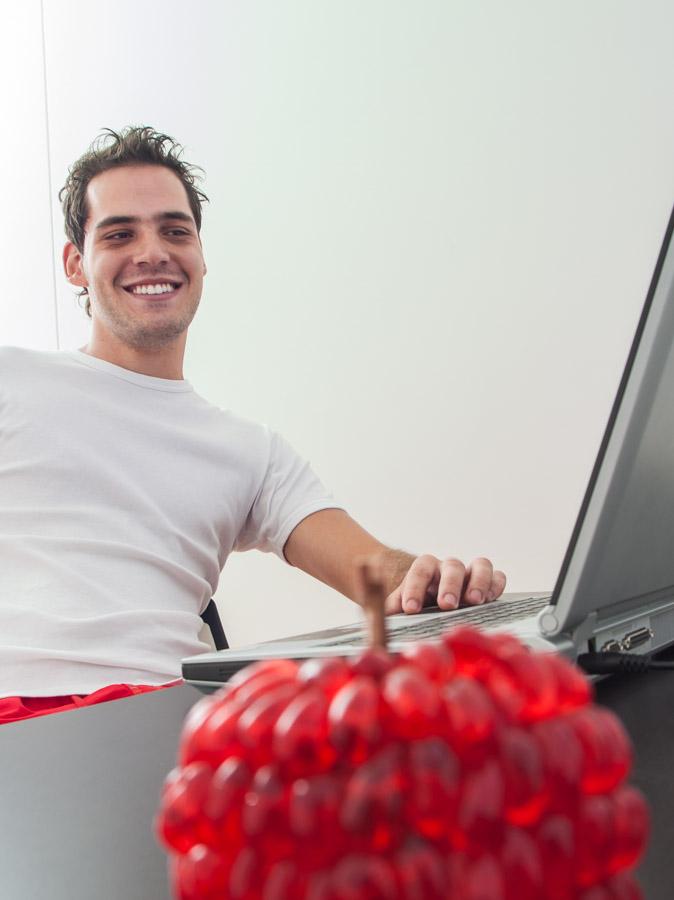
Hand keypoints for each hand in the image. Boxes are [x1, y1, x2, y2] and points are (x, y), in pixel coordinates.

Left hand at [384, 555, 506, 614]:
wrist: (430, 605)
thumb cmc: (413, 607)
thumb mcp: (397, 608)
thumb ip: (387, 611)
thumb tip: (379, 623)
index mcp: (425, 570)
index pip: (420, 570)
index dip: (415, 587)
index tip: (410, 609)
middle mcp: (449, 569)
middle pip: (452, 566)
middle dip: (450, 585)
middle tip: (446, 605)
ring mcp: (471, 575)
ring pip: (480, 565)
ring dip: (478, 582)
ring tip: (474, 601)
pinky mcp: (489, 585)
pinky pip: (497, 578)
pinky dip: (496, 586)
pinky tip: (491, 601)